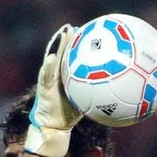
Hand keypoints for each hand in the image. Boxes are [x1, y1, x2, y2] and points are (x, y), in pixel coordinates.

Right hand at [25, 24, 83, 156]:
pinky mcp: (43, 89)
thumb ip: (93, 92)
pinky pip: (46, 76)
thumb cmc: (68, 115)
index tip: (83, 32)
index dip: (74, 44)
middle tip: (72, 27)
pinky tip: (52, 57)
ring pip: (51, 60)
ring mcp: (47, 81)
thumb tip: (113, 89)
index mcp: (63, 77)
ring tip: (61, 35)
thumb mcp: (83, 101)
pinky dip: (48, 66)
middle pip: (59, 54)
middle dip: (64, 40)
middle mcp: (54, 76)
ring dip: (55, 47)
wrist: (53, 128)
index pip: (68, 58)